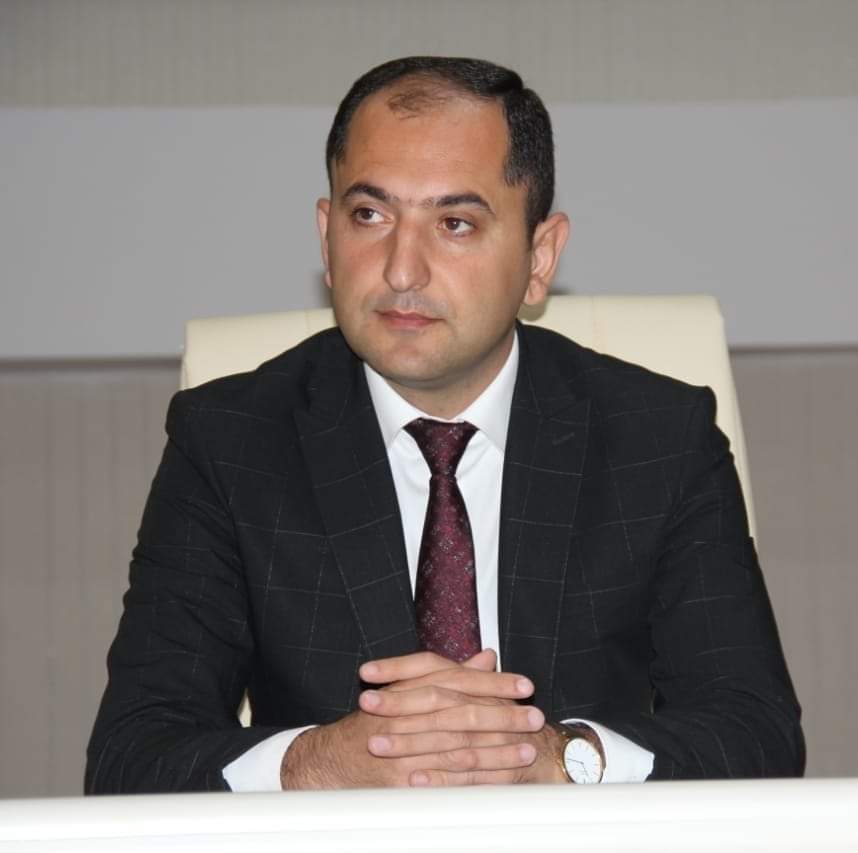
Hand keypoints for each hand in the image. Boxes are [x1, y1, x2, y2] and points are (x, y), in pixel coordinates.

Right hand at [280, 649, 549, 788]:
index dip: (493, 683)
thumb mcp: (410, 688)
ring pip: (457, 747)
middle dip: (502, 715)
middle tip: (534, 716)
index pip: (458, 681)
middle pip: (462, 712)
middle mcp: (406, 714)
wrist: (330, 759)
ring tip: (527, 749)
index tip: (524, 685)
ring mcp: (404, 749)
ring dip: (496, 750)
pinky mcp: (401, 781)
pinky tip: (498, 780)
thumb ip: (452, 673)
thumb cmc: (375, 720)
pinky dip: (473, 780)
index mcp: (411, 688)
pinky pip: (444, 781)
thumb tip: (487, 657)